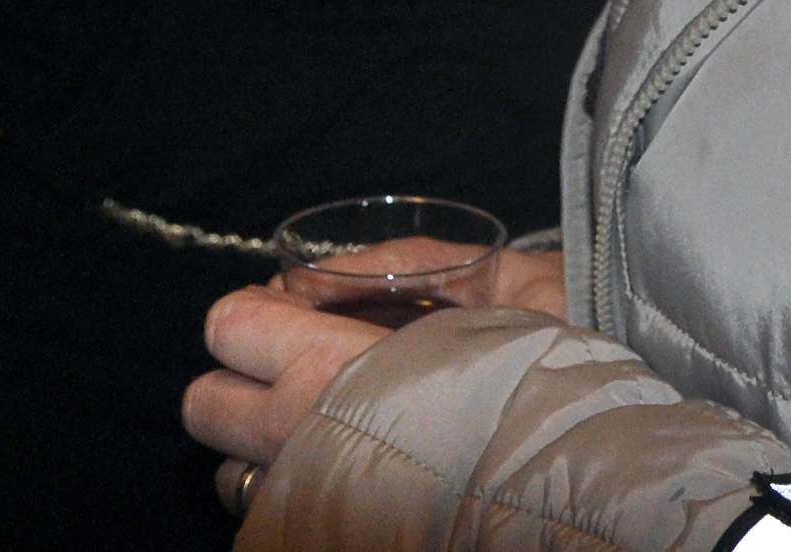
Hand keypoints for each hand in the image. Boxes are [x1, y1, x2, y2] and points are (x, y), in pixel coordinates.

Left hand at [185, 247, 567, 512]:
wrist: (586, 472)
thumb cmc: (541, 368)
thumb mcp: (487, 283)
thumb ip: (400, 266)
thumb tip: (317, 275)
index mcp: (329, 369)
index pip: (232, 326)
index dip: (255, 312)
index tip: (290, 312)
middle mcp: (301, 439)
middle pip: (204, 405)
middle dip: (236, 379)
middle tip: (296, 369)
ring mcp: (308, 500)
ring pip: (229, 471)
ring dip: (261, 443)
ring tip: (326, 428)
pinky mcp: (324, 538)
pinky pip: (273, 511)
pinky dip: (295, 488)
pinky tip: (349, 473)